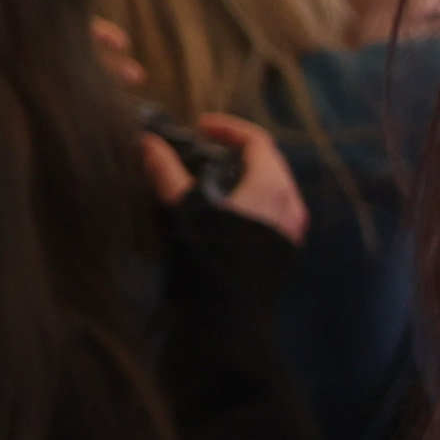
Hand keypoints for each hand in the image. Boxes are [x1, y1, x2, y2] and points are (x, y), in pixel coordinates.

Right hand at [139, 114, 305, 243]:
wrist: (231, 314)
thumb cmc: (208, 256)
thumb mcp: (182, 208)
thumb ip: (165, 171)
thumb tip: (147, 142)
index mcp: (271, 187)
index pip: (258, 141)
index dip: (229, 128)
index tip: (201, 125)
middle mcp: (291, 205)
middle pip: (270, 163)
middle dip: (238, 151)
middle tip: (206, 149)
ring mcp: (292, 229)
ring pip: (275, 188)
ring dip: (246, 176)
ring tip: (213, 178)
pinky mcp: (287, 249)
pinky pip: (275, 211)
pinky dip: (253, 199)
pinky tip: (227, 209)